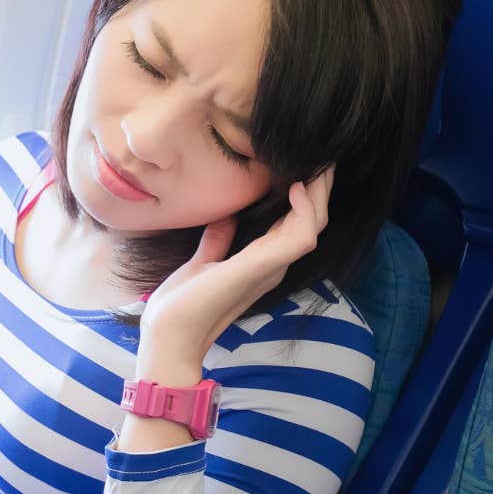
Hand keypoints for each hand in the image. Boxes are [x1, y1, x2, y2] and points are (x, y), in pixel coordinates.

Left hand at [138, 166, 333, 369]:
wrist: (168, 334)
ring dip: (319, 195)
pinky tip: (296, 188)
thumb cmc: (180, 305)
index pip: (296, 227)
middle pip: (312, 224)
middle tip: (324, 159)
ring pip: (313, 227)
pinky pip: (299, 237)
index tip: (304, 167)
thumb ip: (217, 242)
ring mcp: (268, 267)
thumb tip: (225, 219)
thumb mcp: (200, 263)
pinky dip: (304, 212)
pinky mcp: (258, 268)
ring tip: (319, 166)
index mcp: (260, 264)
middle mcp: (272, 266)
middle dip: (320, 191)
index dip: (306, 199)